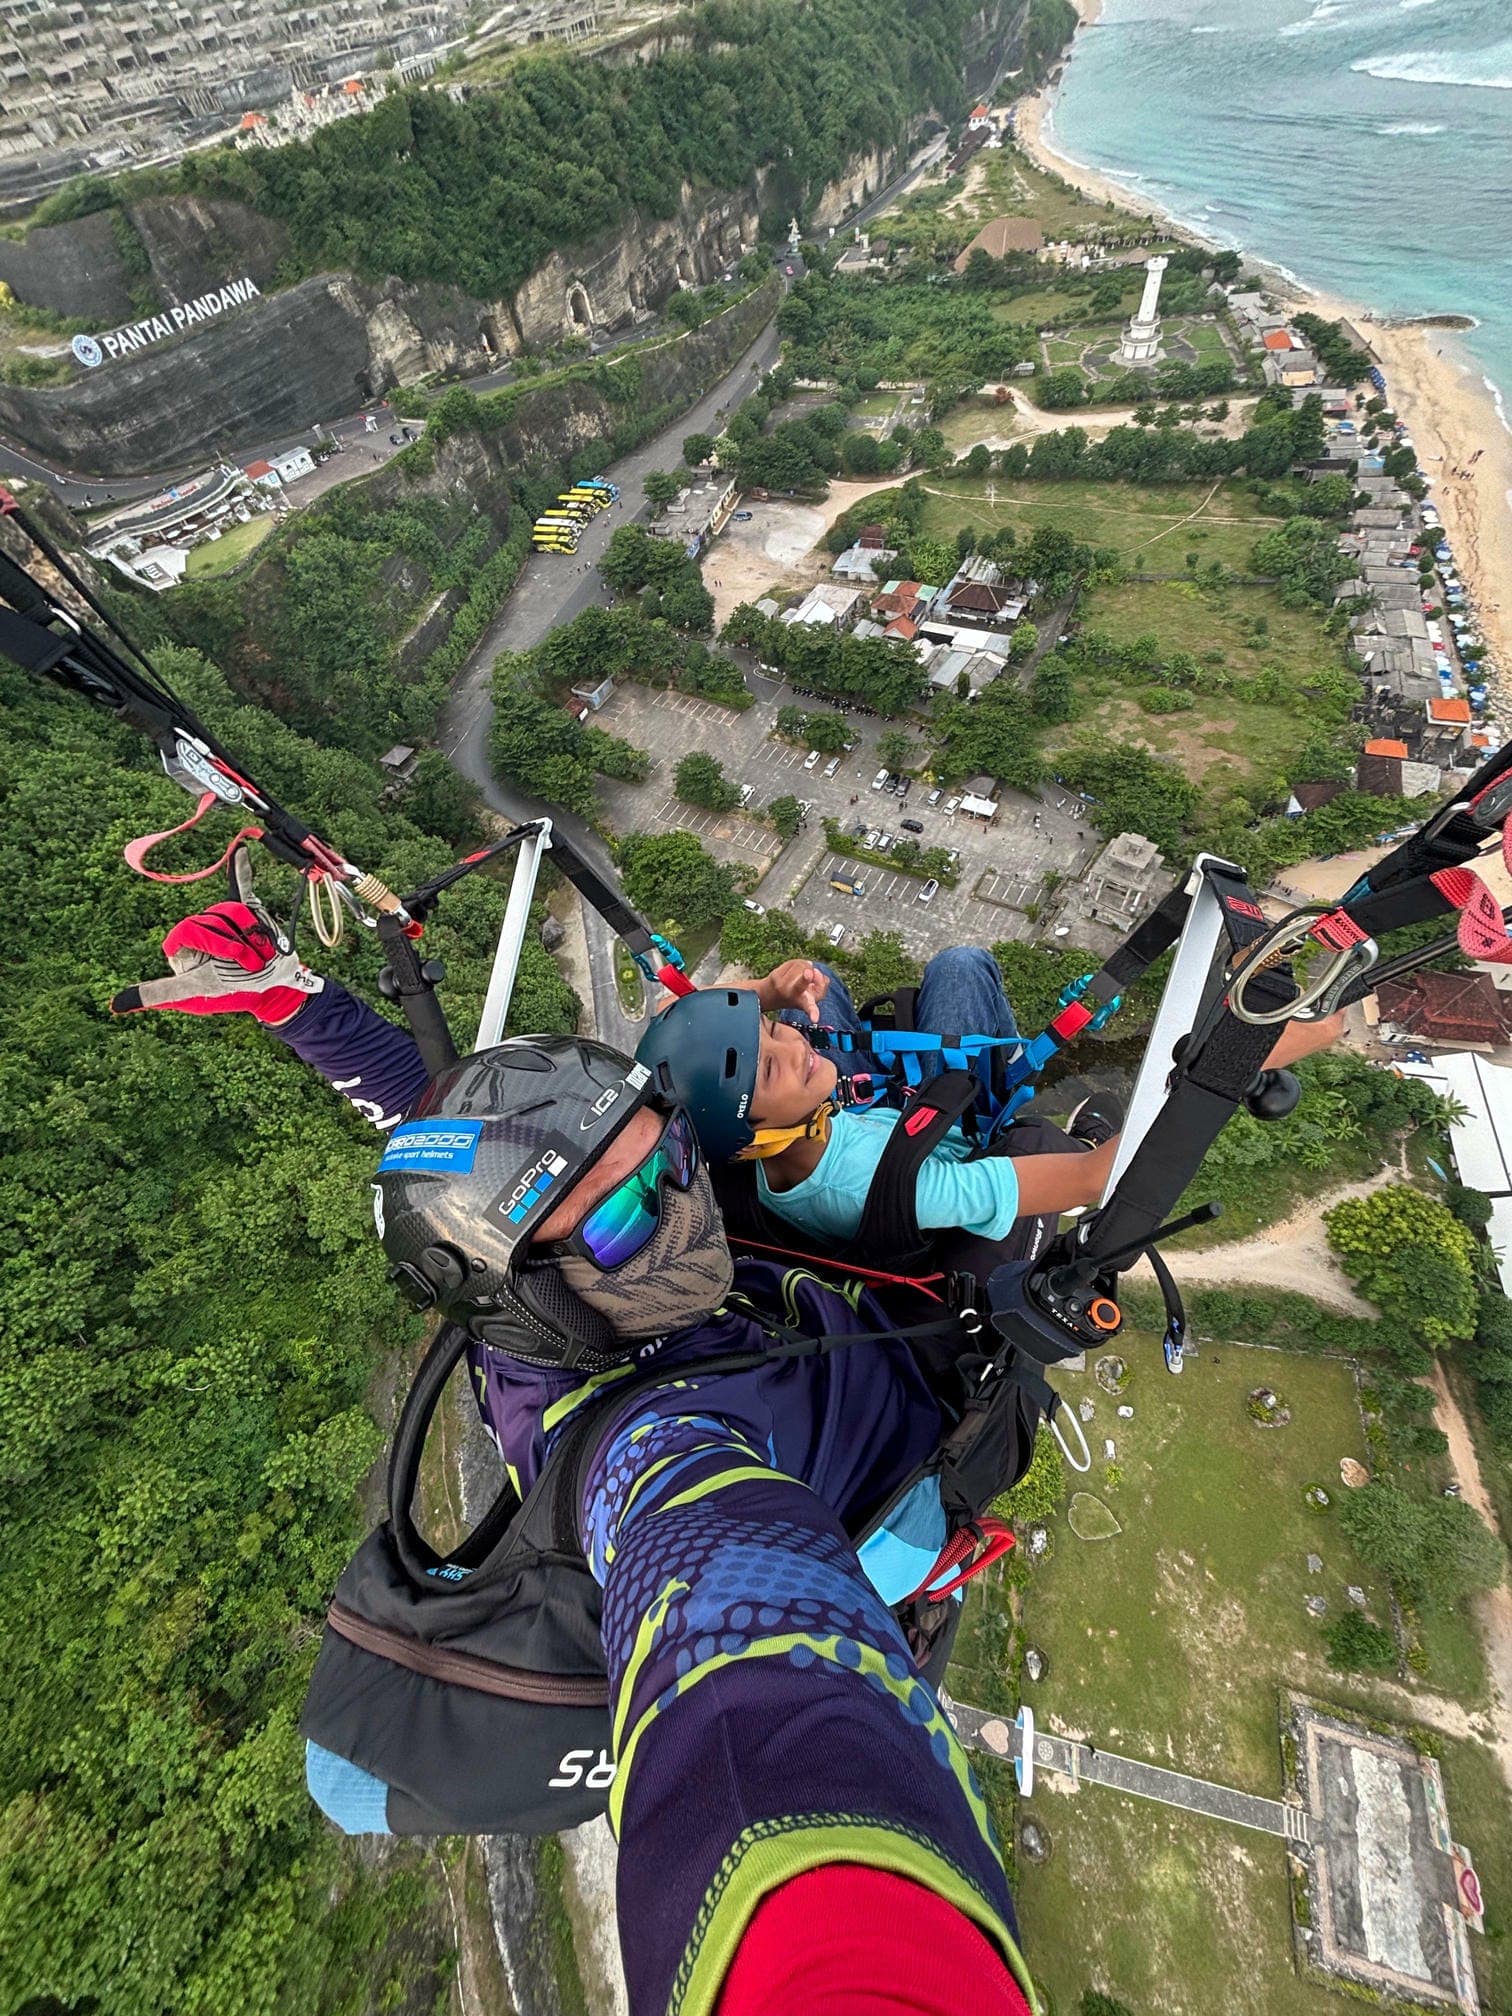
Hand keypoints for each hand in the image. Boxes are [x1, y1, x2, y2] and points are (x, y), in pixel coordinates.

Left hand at [111, 847, 323, 1023]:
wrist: (269, 989)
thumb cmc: (230, 993)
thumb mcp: (192, 993)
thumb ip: (159, 993)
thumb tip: (114, 1005)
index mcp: (181, 942)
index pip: (189, 928)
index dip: (213, 942)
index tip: (231, 958)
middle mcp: (201, 925)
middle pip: (215, 920)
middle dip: (237, 943)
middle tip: (250, 963)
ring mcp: (223, 916)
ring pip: (234, 911)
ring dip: (253, 934)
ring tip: (259, 954)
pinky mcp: (246, 909)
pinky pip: (241, 886)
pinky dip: (241, 870)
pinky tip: (241, 852)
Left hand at [758, 958, 828, 1021]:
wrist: (768, 995)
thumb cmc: (796, 994)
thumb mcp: (811, 995)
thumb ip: (821, 985)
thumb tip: (817, 974)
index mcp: (804, 1003)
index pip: (810, 1008)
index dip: (814, 1013)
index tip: (815, 1019)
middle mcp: (792, 996)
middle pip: (801, 985)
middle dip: (806, 979)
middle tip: (808, 973)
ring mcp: (782, 986)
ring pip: (802, 966)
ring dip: (807, 966)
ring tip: (806, 971)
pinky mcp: (775, 977)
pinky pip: (794, 963)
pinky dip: (799, 964)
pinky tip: (796, 969)